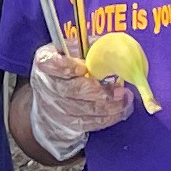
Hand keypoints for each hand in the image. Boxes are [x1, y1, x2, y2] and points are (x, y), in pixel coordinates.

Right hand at [22, 42, 132, 159]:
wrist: (49, 99)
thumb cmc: (65, 70)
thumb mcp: (71, 51)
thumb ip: (87, 48)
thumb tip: (111, 46)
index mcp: (45, 61)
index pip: (50, 63)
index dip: (66, 66)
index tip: (83, 67)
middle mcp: (46, 85)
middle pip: (70, 91)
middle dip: (97, 92)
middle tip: (119, 89)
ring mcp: (54, 108)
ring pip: (82, 110)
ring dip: (107, 107)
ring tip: (125, 99)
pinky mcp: (66, 124)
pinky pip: (89, 123)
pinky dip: (108, 118)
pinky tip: (122, 110)